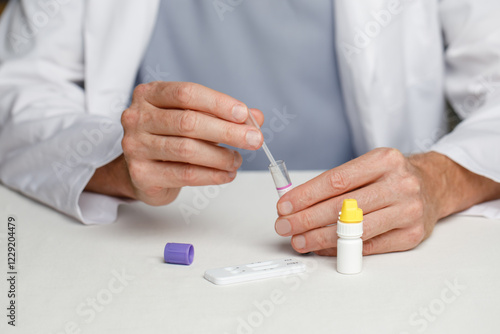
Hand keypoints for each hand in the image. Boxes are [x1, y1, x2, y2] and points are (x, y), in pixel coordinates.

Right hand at [86, 81, 263, 204]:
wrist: (142, 172)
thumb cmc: (170, 138)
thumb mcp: (194, 118)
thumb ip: (222, 115)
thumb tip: (256, 117)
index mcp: (149, 94)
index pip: (187, 93)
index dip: (218, 103)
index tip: (244, 114)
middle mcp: (137, 117)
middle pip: (188, 121)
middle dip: (227, 131)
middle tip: (254, 140)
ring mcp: (135, 146)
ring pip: (187, 149)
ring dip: (221, 156)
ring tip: (237, 160)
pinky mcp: (142, 174)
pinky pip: (185, 174)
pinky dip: (212, 175)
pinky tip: (227, 174)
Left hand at [274, 148, 499, 254]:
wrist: (434, 185)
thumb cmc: (392, 176)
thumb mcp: (367, 166)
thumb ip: (336, 184)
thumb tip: (297, 204)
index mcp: (384, 160)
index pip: (335, 181)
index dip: (305, 196)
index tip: (284, 206)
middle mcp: (399, 184)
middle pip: (342, 207)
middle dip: (306, 219)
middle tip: (284, 226)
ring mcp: (408, 210)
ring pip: (354, 230)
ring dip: (319, 238)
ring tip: (299, 241)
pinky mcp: (412, 234)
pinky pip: (368, 246)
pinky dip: (341, 249)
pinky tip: (323, 247)